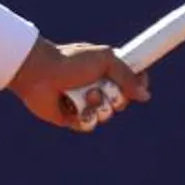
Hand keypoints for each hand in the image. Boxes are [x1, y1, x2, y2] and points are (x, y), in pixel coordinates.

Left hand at [5, 37, 149, 131]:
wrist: (39, 73)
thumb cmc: (70, 61)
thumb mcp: (105, 60)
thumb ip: (127, 75)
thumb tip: (145, 95)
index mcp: (106, 70)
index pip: (131, 80)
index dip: (138, 83)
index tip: (141, 81)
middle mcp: (97, 87)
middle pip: (123, 102)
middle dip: (116, 97)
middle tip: (103, 88)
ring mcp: (85, 103)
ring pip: (107, 115)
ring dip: (98, 106)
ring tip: (85, 94)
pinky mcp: (72, 118)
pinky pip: (90, 125)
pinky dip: (85, 118)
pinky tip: (75, 108)